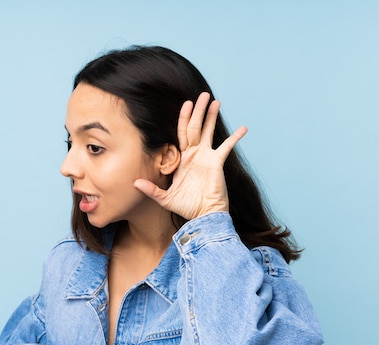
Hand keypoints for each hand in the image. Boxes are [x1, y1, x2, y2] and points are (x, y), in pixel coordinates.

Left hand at [134, 92, 246, 219]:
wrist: (204, 215)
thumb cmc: (186, 207)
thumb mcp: (165, 198)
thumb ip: (151, 189)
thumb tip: (135, 183)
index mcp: (182, 159)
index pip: (181, 134)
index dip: (183, 119)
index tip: (186, 104)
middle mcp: (195, 154)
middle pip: (195, 127)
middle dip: (198, 111)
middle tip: (202, 95)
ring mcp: (207, 157)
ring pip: (208, 131)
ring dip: (212, 116)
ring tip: (216, 101)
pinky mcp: (217, 162)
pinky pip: (227, 146)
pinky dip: (235, 137)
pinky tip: (244, 128)